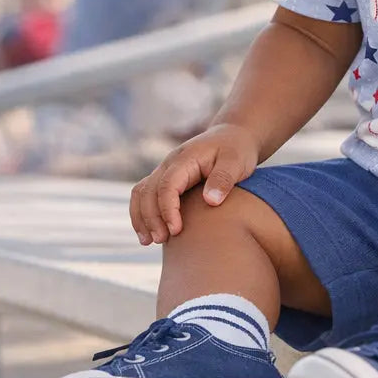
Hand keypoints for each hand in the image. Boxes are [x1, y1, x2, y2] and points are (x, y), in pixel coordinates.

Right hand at [129, 123, 260, 244]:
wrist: (233, 136)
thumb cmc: (236, 149)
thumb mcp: (236, 161)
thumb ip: (223, 178)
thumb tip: (210, 201)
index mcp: (186, 158)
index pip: (167, 185)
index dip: (167, 209)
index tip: (176, 230)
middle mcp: (170, 163)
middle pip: (148, 191)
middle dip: (151, 217)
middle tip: (161, 240)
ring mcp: (166, 170)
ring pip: (141, 193)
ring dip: (141, 217)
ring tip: (150, 241)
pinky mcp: (167, 179)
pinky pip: (145, 195)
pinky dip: (142, 214)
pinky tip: (149, 233)